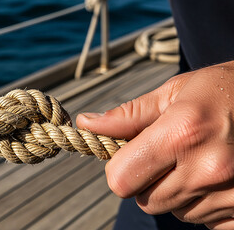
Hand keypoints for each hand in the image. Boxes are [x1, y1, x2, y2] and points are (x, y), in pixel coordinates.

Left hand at [76, 64, 233, 228]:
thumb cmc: (222, 90)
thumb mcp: (174, 92)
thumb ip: (128, 115)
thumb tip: (88, 123)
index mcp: (182, 133)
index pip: (120, 179)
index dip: (119, 169)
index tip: (129, 156)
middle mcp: (208, 168)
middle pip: (145, 200)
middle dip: (148, 180)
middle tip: (169, 154)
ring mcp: (232, 193)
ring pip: (176, 211)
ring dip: (178, 191)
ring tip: (198, 160)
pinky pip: (206, 221)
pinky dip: (204, 203)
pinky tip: (217, 176)